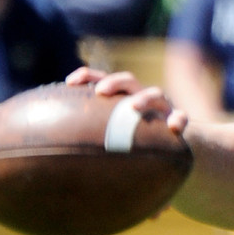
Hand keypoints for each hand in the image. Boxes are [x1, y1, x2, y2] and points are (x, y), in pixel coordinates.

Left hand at [66, 66, 187, 134]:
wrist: (167, 145)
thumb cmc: (130, 143)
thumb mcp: (109, 138)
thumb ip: (88, 139)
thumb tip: (52, 158)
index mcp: (121, 97)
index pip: (102, 79)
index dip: (88, 76)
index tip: (70, 82)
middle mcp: (140, 98)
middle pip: (129, 81)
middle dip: (115, 83)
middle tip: (101, 92)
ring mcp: (161, 108)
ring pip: (156, 94)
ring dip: (144, 98)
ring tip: (133, 107)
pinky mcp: (177, 120)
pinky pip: (181, 117)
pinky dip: (178, 119)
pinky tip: (173, 127)